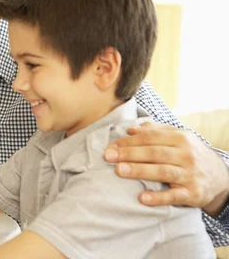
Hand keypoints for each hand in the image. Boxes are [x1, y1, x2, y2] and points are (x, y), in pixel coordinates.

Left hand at [104, 122, 228, 211]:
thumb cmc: (189, 154)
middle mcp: (186, 155)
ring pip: (163, 172)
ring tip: (119, 171)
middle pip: (154, 153)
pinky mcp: (193, 194)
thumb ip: (155, 131)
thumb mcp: (178, 137)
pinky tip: (142, 198)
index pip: (150, 138)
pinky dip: (158, 198)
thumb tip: (131, 129)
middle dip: (129, 154)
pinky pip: (174, 196)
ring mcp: (190, 175)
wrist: (219, 176)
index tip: (111, 146)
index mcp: (180, 138)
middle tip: (108, 157)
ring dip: (140, 171)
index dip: (129, 141)